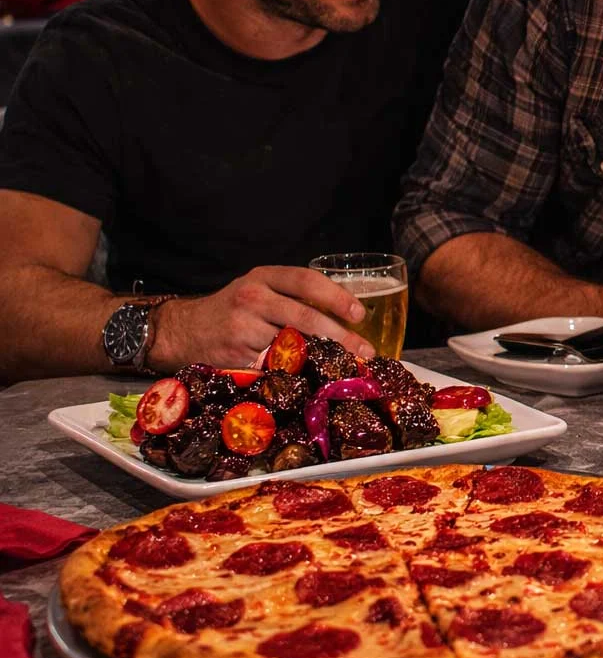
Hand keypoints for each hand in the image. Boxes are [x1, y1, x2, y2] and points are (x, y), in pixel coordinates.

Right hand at [149, 266, 373, 372]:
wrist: (182, 331)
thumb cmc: (232, 310)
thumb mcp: (259, 290)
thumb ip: (293, 297)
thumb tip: (345, 318)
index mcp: (263, 277)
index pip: (307, 281)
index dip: (337, 297)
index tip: (359, 314)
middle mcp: (252, 298)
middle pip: (305, 317)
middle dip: (341, 337)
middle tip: (365, 351)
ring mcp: (242, 328)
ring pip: (292, 346)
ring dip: (322, 359)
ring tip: (346, 367)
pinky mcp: (236, 357)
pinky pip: (274, 367)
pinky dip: (297, 374)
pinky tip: (313, 380)